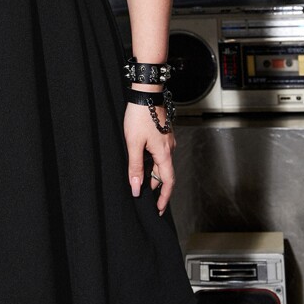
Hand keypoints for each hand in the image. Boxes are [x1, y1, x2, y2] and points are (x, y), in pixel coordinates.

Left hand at [123, 101, 175, 215]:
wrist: (146, 94)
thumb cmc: (139, 116)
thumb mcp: (133, 143)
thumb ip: (135, 166)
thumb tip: (136, 187)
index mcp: (164, 154)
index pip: (168, 182)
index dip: (164, 198)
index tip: (159, 209)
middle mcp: (169, 148)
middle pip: (165, 174)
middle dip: (157, 187)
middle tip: (147, 198)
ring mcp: (167, 141)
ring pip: (162, 164)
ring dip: (154, 175)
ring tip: (142, 182)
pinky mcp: (163, 134)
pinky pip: (160, 154)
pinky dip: (153, 163)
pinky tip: (143, 162)